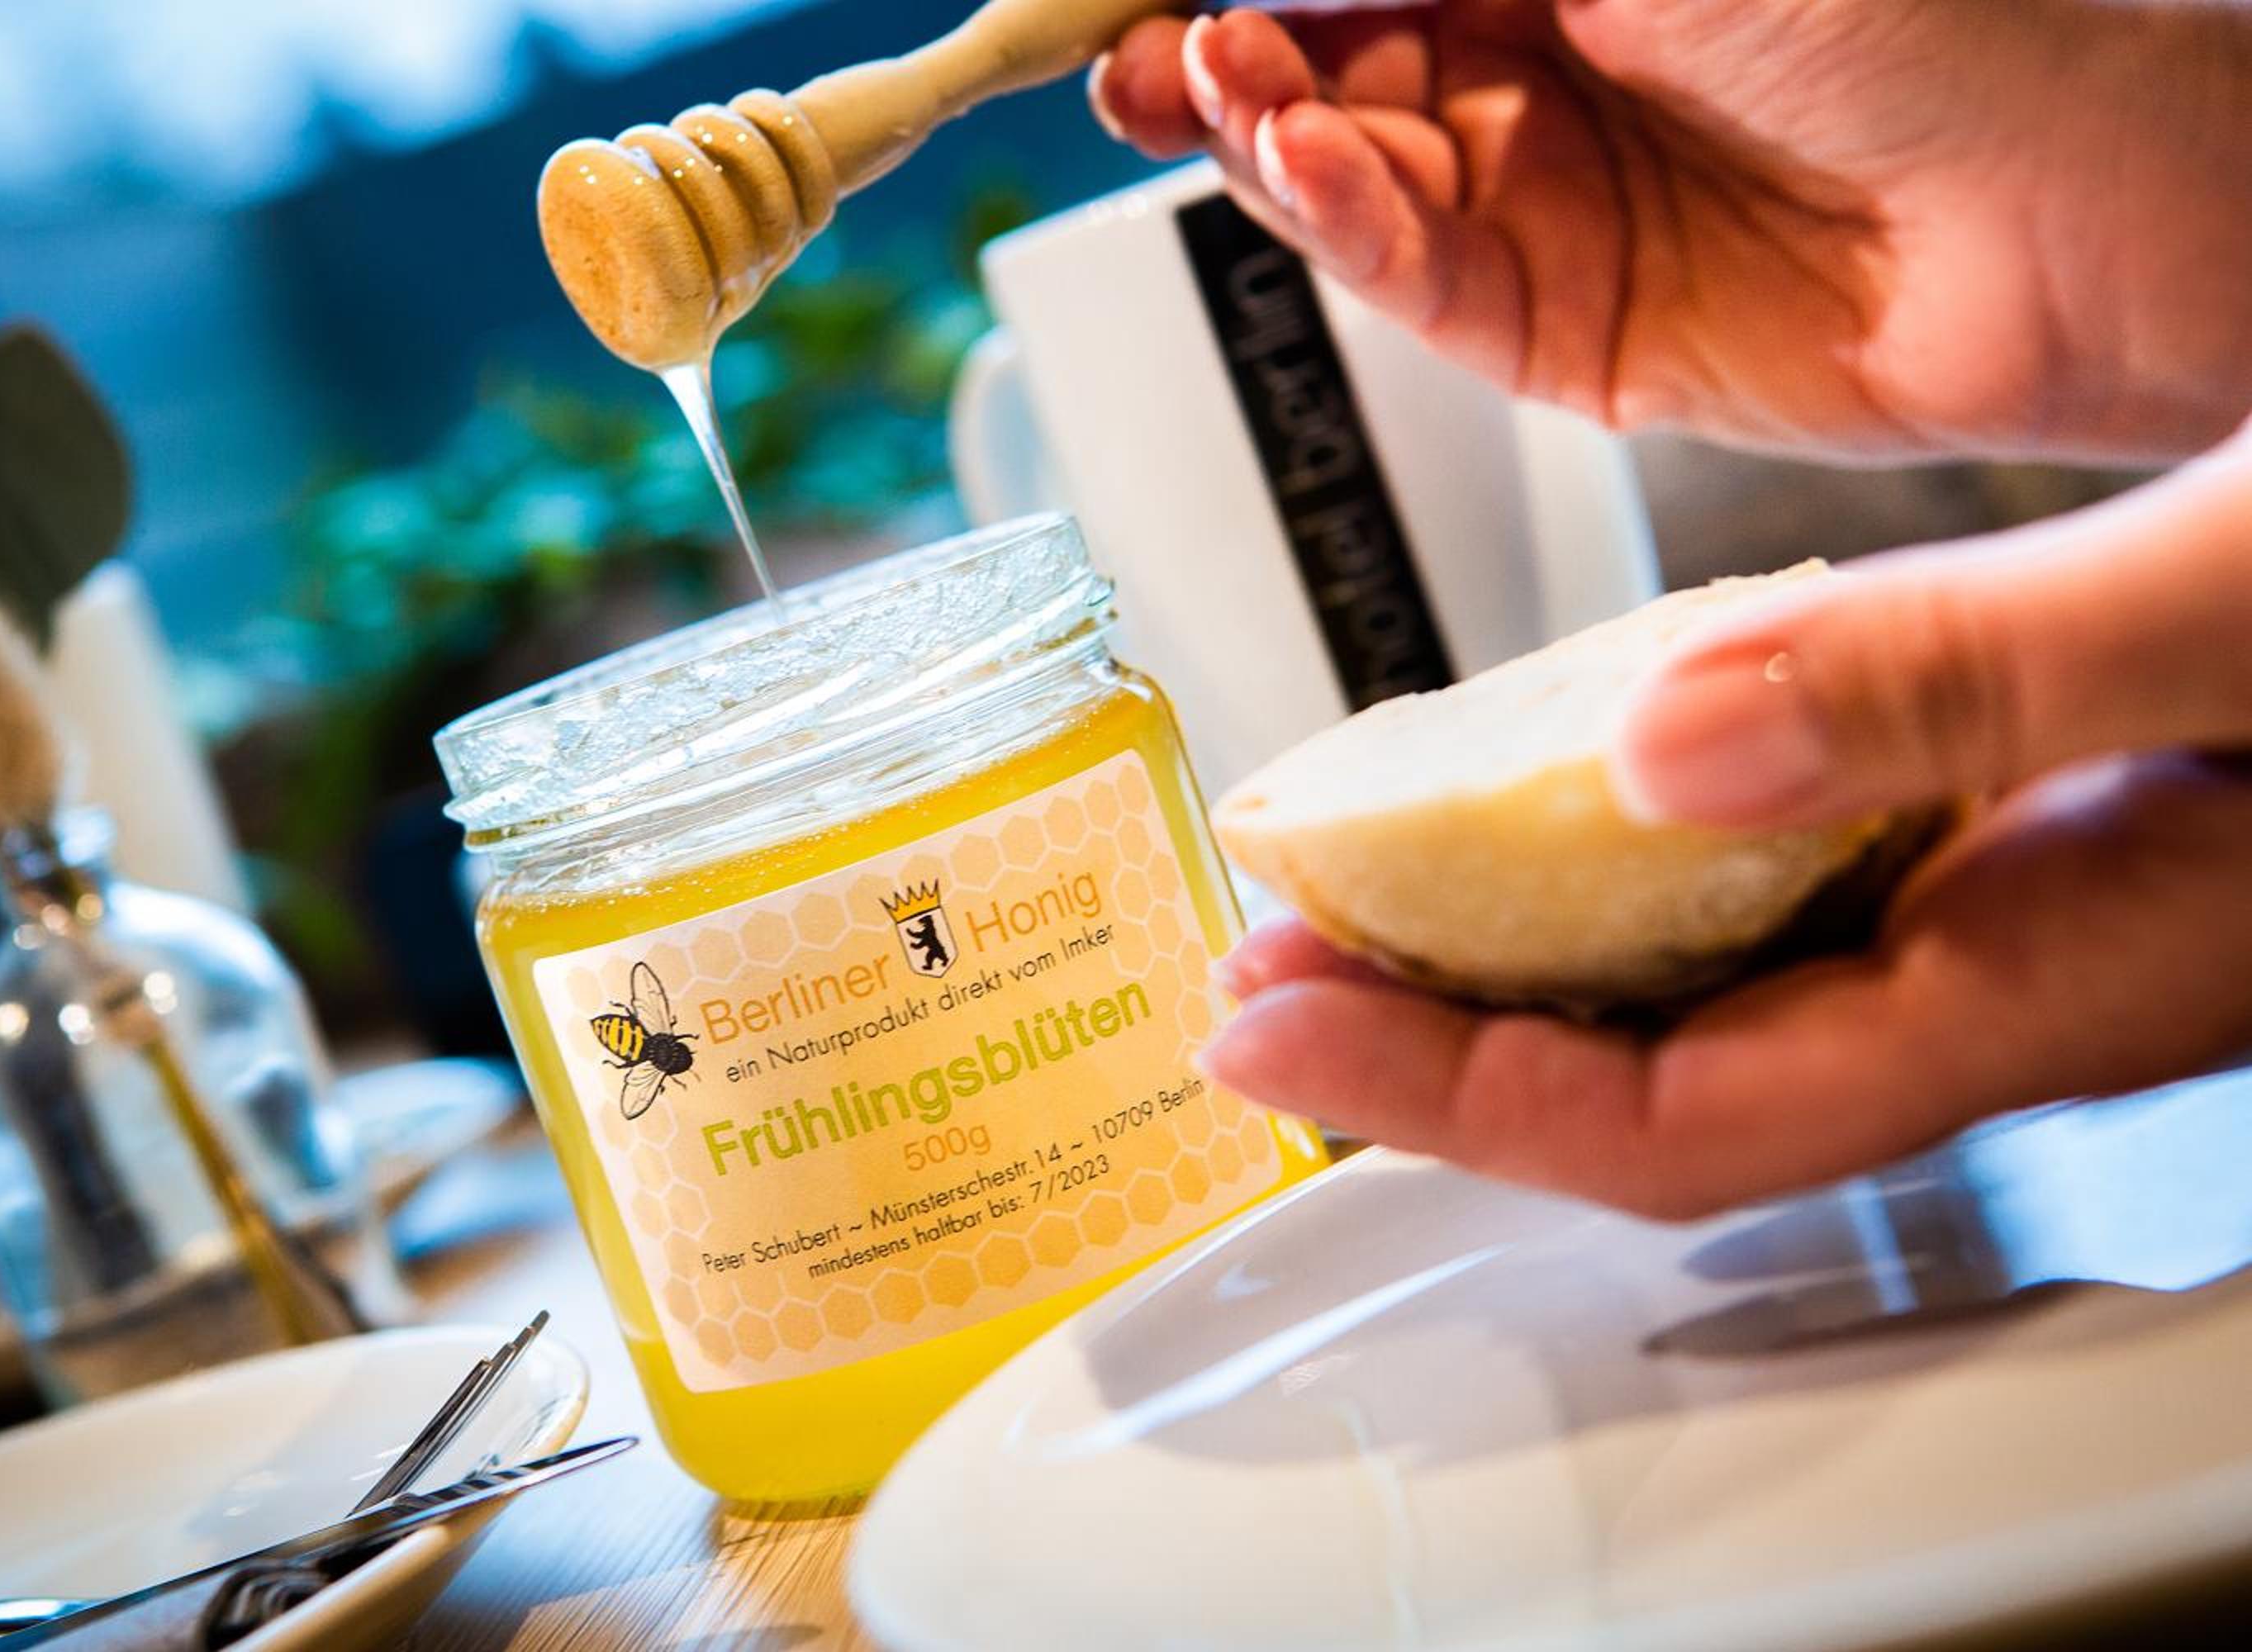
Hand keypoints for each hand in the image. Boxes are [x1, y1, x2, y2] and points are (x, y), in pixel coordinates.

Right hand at [1092, 2, 2251, 461]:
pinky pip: (1414, 281)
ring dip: (1270, 138)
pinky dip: (1347, 227)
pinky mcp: (1557, 333)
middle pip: (1322, 69)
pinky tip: (1305, 168)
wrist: (2068, 212)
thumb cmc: (1916, 16)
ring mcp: (1546, 207)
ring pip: (1349, 180)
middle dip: (1222, 57)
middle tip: (1135, 50)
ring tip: (1214, 91)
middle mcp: (1541, 76)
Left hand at [1202, 422, 2251, 1217]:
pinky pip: (1770, 881)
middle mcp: (2003, 972)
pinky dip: (1625, 854)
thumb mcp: (2243, 611)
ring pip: (1704, 990)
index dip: (1466, 1104)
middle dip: (1441, 1055)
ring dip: (1508, 960)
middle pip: (1660, 1083)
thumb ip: (1977, 681)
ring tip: (1335, 903)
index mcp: (2061, 978)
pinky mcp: (1994, 823)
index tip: (1280, 1032)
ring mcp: (1995, 905)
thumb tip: (1674, 736)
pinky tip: (1537, 801)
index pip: (1697, 1120)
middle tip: (1256, 986)